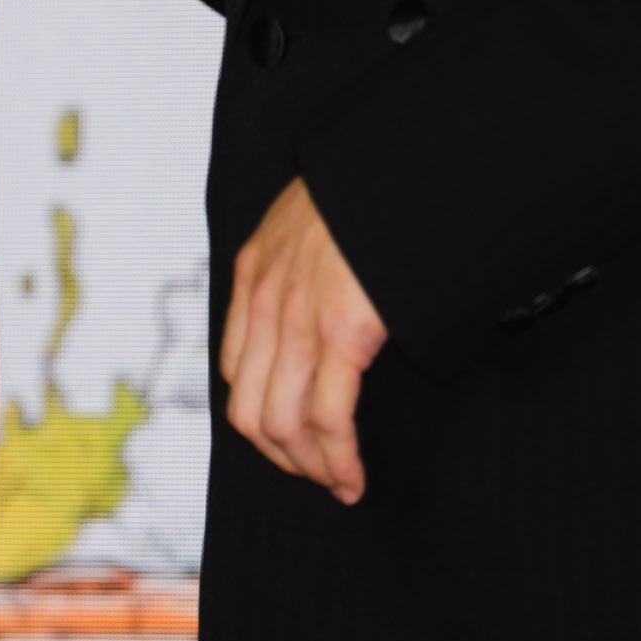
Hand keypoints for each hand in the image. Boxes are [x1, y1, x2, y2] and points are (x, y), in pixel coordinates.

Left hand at [221, 177, 388, 504]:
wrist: (403, 154)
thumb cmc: (378, 186)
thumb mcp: (319, 212)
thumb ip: (313, 256)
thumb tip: (339, 293)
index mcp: (255, 270)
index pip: (237, 368)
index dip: (260, 416)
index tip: (293, 440)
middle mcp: (264, 300)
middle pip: (248, 409)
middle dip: (281, 455)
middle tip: (317, 476)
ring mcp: (298, 319)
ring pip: (281, 424)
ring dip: (310, 467)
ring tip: (340, 486)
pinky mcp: (342, 332)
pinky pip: (327, 418)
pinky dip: (339, 460)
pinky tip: (354, 481)